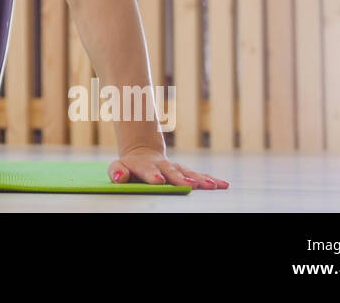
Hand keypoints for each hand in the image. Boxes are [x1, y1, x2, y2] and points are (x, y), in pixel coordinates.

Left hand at [108, 145, 228, 189]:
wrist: (142, 153)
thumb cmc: (129, 166)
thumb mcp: (118, 166)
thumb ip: (117, 171)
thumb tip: (120, 176)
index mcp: (145, 166)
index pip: (148, 171)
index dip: (153, 175)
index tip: (158, 181)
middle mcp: (163, 166)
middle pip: (173, 173)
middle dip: (181, 179)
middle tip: (190, 184)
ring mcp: (175, 168)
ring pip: (189, 173)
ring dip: (200, 180)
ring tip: (212, 186)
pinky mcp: (185, 172)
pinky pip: (199, 176)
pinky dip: (210, 180)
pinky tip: (223, 185)